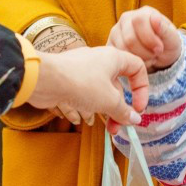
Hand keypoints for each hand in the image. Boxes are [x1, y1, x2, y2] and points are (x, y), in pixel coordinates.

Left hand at [28, 46, 149, 131]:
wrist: (44, 80)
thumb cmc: (81, 83)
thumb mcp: (109, 100)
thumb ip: (124, 111)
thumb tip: (135, 119)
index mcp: (114, 58)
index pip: (138, 68)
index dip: (142, 89)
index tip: (138, 108)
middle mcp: (99, 61)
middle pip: (117, 86)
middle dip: (119, 109)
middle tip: (118, 127)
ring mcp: (82, 70)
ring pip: (100, 92)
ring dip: (104, 111)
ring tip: (102, 127)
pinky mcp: (68, 79)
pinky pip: (84, 94)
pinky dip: (87, 106)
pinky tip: (81, 119)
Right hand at [108, 6, 181, 68]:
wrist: (160, 56)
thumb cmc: (167, 44)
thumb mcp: (172, 38)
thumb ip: (164, 28)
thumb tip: (155, 18)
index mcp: (143, 13)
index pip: (139, 20)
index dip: (150, 38)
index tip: (160, 48)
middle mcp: (126, 19)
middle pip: (130, 39)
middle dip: (145, 52)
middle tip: (155, 55)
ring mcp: (116, 31)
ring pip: (123, 49)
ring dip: (139, 58)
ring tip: (148, 57)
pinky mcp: (111, 44)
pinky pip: (117, 56)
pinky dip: (130, 62)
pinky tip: (139, 61)